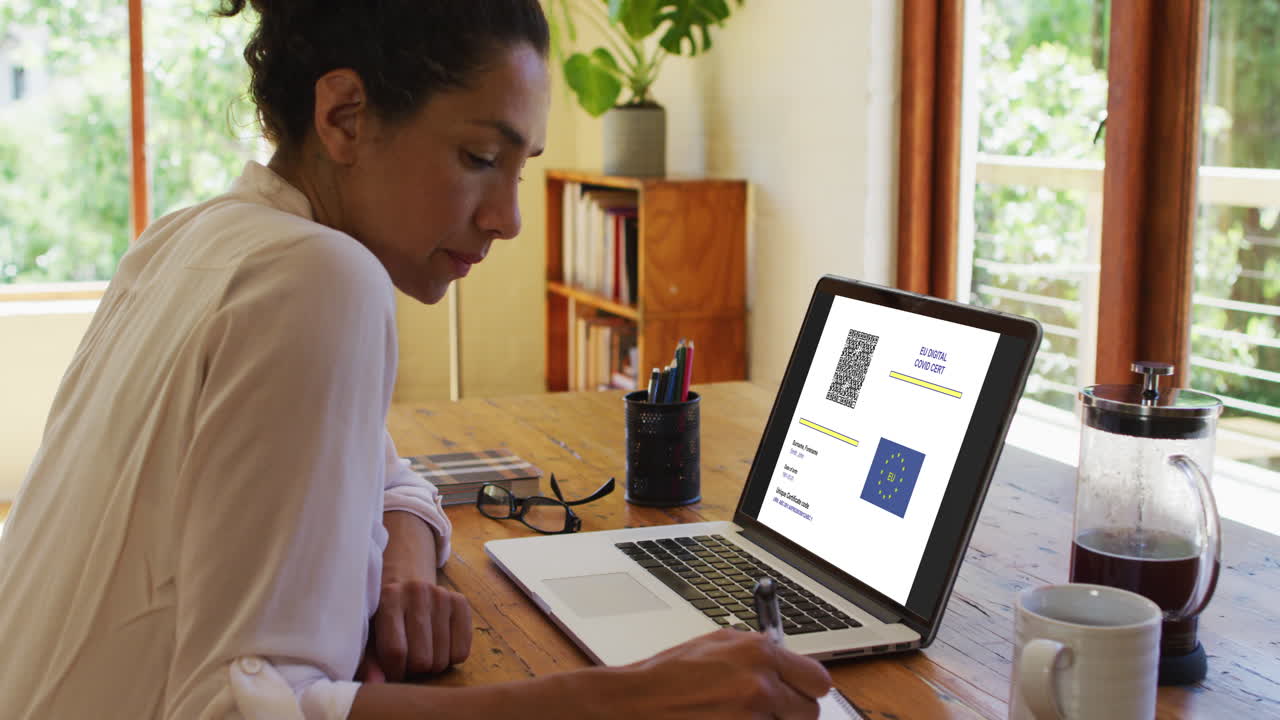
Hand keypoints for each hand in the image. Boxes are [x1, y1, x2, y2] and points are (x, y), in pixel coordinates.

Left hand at [361, 511, 472, 681]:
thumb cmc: (382, 614)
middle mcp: (417, 591)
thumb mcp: (368, 633)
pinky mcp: (460, 601)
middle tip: (407, 659)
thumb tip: (376, 684)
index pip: (396, 651)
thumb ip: (367, 660)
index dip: (394, 672)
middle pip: (422, 659)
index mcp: (389, 597)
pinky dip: (450, 657)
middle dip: (413, 669)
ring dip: (431, 665)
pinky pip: (462, 651)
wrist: (404, 580)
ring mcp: (442, 595)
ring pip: (443, 659)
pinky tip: (438, 644)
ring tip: (421, 651)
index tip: (392, 672)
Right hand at [607, 628, 831, 718]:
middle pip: (810, 712)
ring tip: (737, 716)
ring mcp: (752, 719)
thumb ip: (758, 651)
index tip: (799, 692)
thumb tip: (784, 659)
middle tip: (768, 709)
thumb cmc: (670, 675)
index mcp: (759, 654)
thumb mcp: (717, 643)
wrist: (637, 702)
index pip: (818, 680)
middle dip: (791, 712)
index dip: (807, 688)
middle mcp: (761, 686)